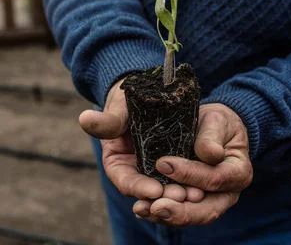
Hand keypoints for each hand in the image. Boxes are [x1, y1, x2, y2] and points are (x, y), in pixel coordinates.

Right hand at [79, 79, 204, 202]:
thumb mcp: (118, 110)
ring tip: (197, 194)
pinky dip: (191, 183)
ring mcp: (156, 170)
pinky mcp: (174, 165)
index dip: (139, 187)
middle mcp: (137, 172)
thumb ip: (107, 120)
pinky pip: (182, 178)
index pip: (126, 181)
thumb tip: (85, 119)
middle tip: (184, 196)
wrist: (146, 94)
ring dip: (182, 193)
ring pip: (168, 188)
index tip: (155, 190)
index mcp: (117, 164)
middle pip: (150, 191)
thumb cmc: (126, 101)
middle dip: (166, 196)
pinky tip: (205, 185)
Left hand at [133, 103, 252, 226]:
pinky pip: (178, 212)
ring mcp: (210, 202)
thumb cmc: (217, 123)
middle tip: (156, 206)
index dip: (190, 174)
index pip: (215, 178)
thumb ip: (211, 138)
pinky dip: (159, 213)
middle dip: (180, 211)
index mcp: (238, 171)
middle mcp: (227, 193)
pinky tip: (142, 208)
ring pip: (190, 216)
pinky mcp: (192, 204)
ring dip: (166, 215)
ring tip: (143, 209)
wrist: (212, 129)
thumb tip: (211, 154)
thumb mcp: (216, 121)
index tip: (163, 164)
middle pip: (206, 210)